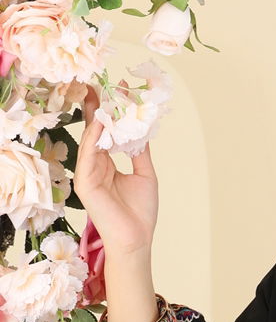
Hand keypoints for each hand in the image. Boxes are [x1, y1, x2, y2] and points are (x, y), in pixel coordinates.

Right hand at [73, 83, 158, 257]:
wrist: (136, 239)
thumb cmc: (140, 212)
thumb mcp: (145, 174)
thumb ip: (140, 150)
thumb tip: (141, 126)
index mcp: (107, 163)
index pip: (106, 131)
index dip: (112, 110)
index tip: (119, 88)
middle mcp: (94, 165)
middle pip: (95, 129)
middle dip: (98, 106)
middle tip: (102, 82)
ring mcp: (87, 172)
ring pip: (91, 137)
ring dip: (97, 115)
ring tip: (104, 94)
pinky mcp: (84, 182)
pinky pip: (88, 153)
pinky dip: (94, 136)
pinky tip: (101, 121)